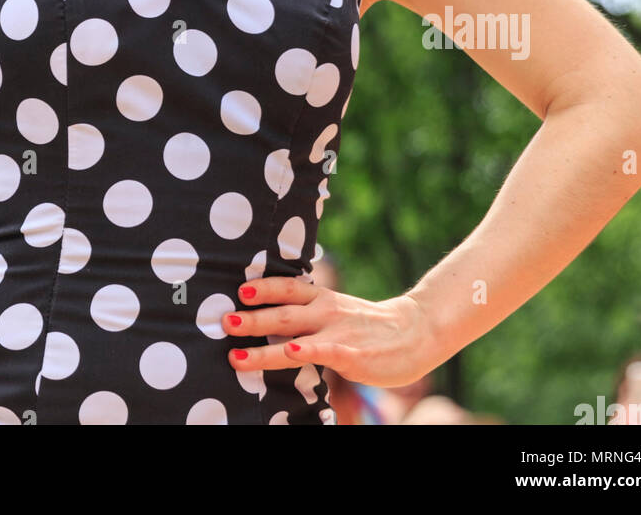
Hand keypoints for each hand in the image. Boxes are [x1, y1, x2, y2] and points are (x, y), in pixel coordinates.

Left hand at [223, 278, 441, 387]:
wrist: (416, 332)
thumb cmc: (370, 326)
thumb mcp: (338, 311)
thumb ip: (309, 314)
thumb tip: (272, 318)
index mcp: (322, 298)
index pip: (288, 287)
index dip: (262, 287)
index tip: (238, 289)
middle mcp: (326, 311)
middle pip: (283, 311)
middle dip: (251, 317)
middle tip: (223, 321)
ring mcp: (338, 332)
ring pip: (294, 334)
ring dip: (264, 342)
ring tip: (236, 351)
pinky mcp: (352, 354)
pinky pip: (325, 351)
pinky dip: (305, 350)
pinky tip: (288, 351)